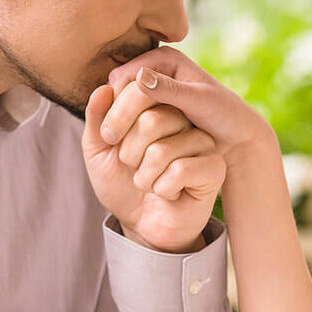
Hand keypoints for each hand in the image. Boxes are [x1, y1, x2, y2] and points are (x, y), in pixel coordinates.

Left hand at [82, 76, 224, 252]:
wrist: (142, 224)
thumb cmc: (123, 183)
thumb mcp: (99, 150)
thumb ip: (97, 119)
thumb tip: (103, 88)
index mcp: (158, 107)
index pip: (138, 93)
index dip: (115, 122)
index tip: (111, 141)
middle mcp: (184, 118)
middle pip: (151, 121)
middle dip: (130, 154)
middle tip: (135, 167)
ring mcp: (202, 141)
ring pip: (162, 151)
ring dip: (145, 177)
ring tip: (152, 182)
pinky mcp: (213, 166)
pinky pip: (180, 171)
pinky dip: (163, 189)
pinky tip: (170, 192)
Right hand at [106, 46, 279, 178]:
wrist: (235, 131)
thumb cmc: (223, 114)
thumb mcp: (200, 101)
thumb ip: (172, 90)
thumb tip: (140, 78)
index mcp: (166, 57)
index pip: (128, 75)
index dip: (118, 102)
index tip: (113, 129)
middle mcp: (155, 67)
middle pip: (120, 86)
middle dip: (114, 112)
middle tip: (109, 139)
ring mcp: (151, 86)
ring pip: (121, 101)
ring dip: (117, 121)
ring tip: (115, 145)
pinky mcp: (151, 104)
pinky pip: (129, 113)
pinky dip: (126, 127)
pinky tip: (126, 145)